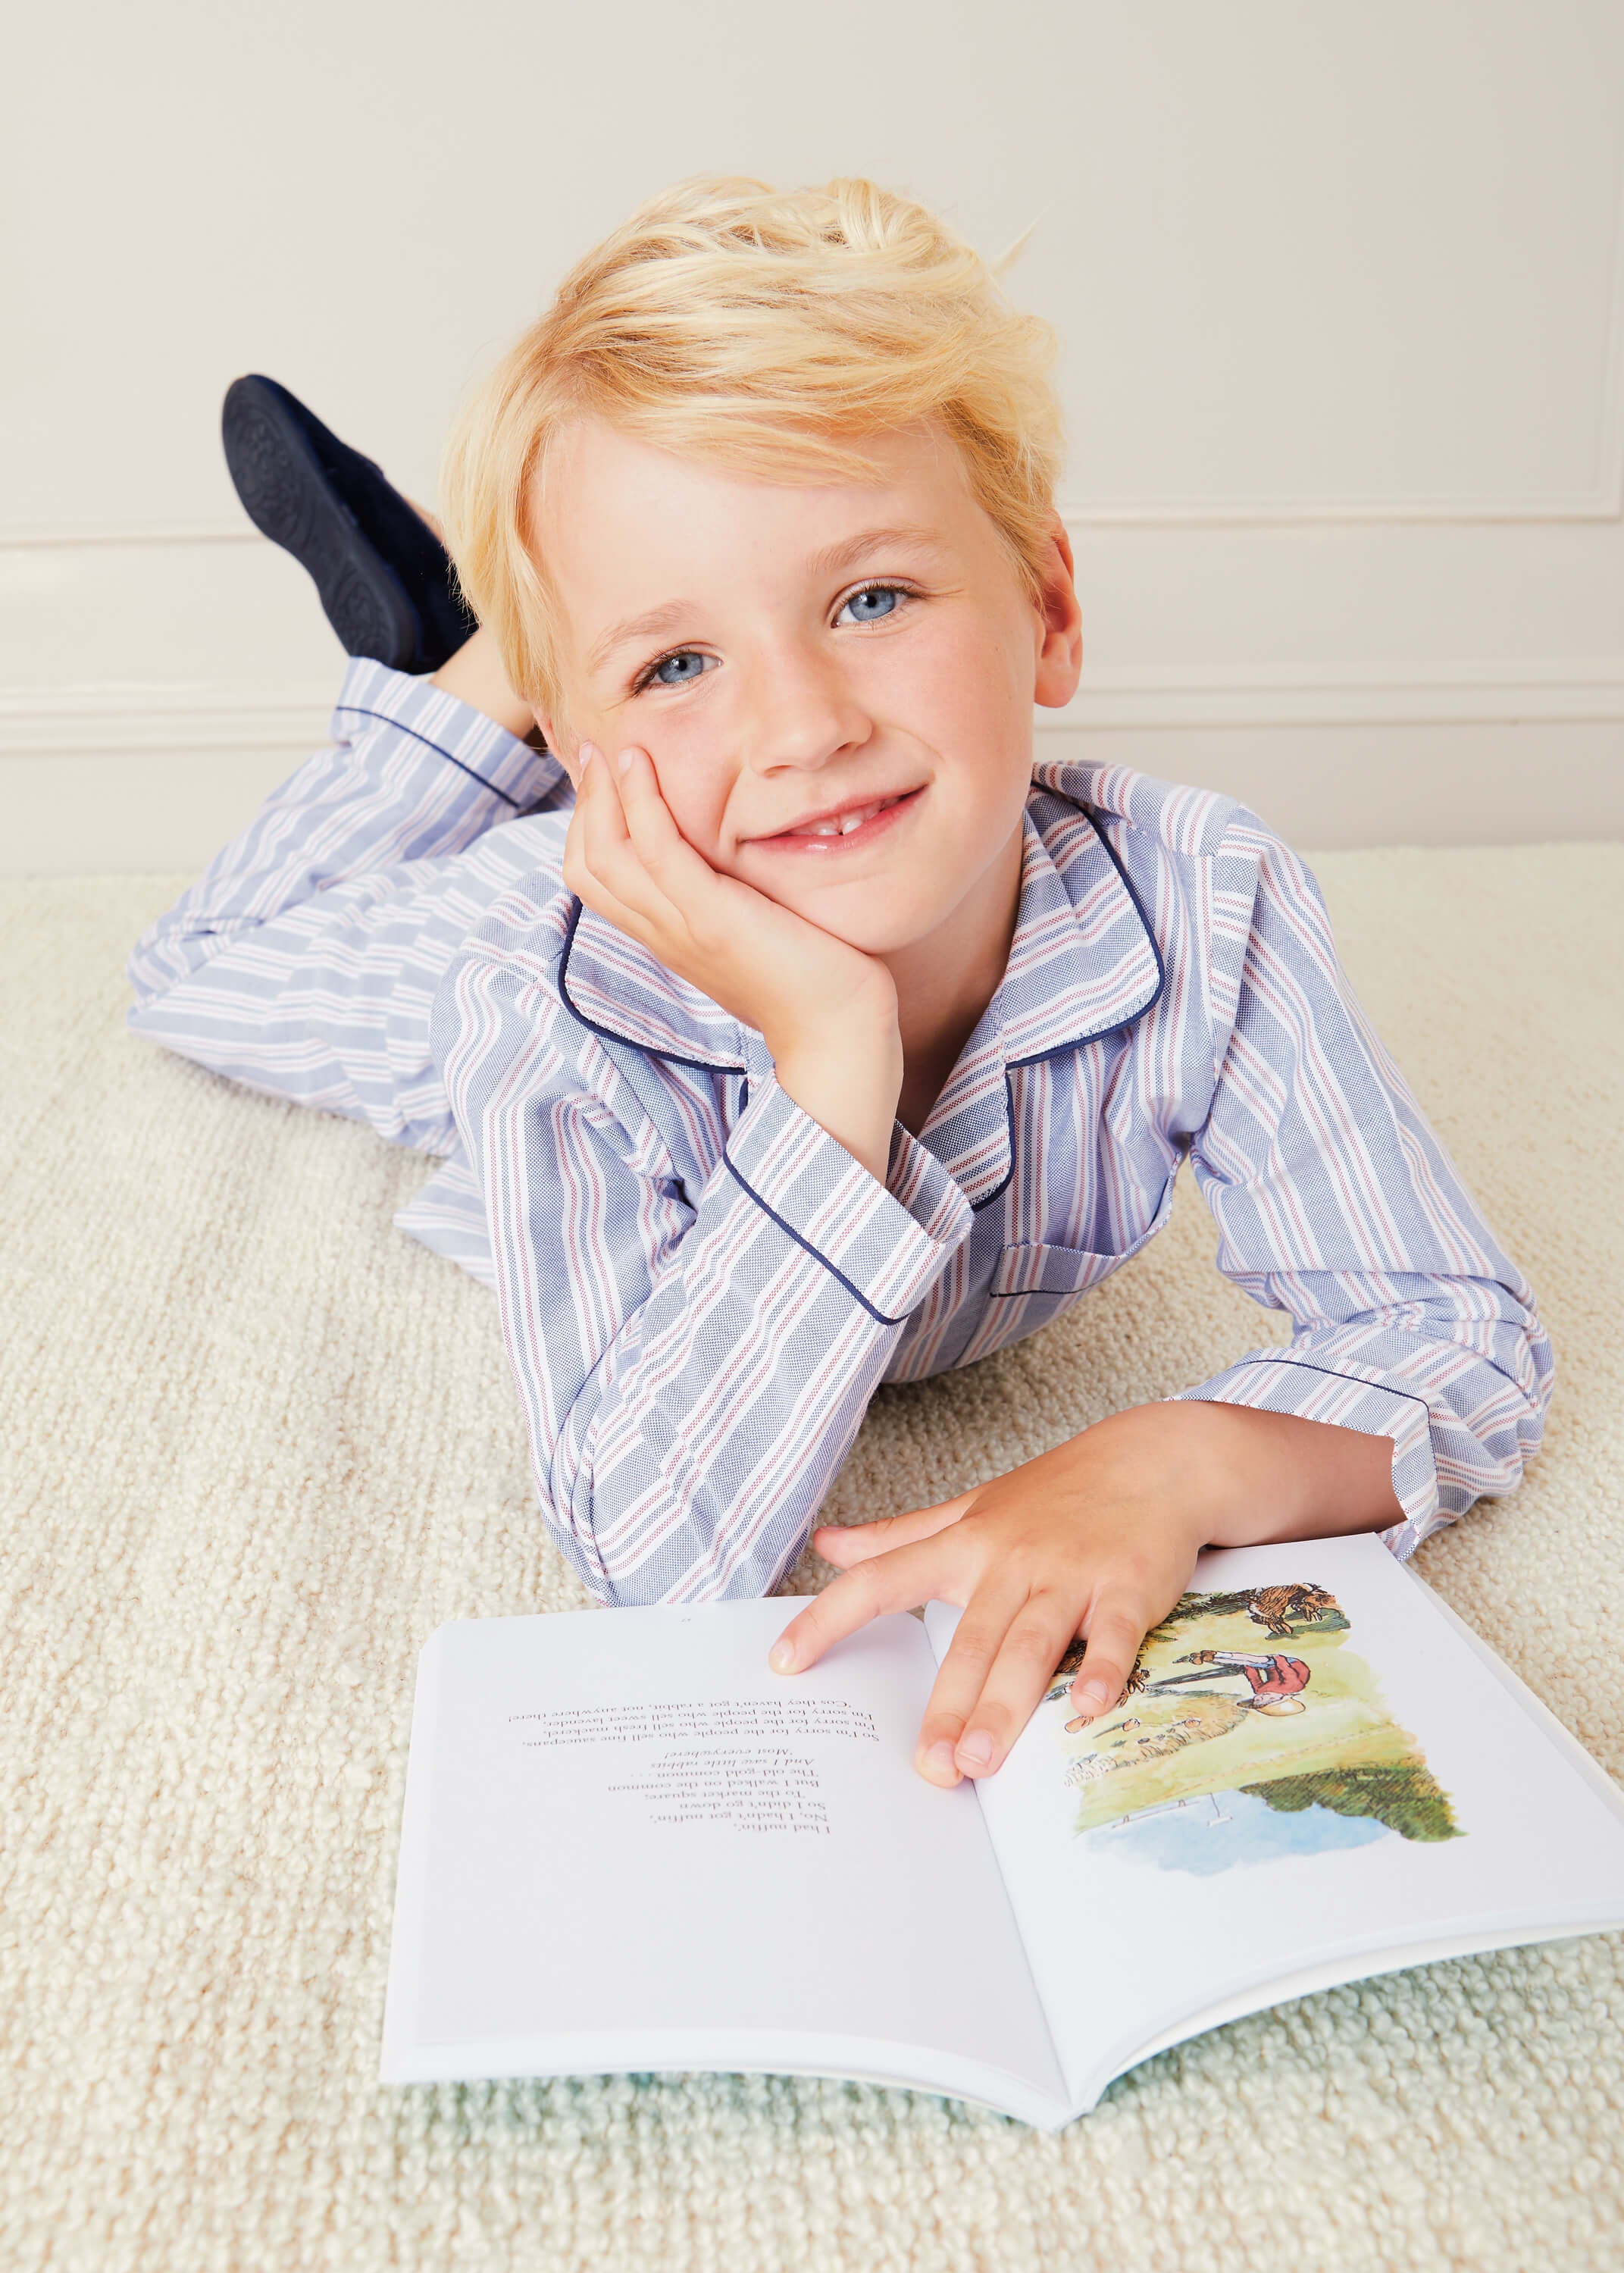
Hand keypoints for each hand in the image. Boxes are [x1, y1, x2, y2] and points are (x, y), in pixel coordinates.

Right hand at [564, 744, 901, 1179]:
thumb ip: (731, 900)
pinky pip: (656, 852)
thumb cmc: (814, 981)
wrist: (839, 1033)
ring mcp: (684, 928)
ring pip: (608, 855)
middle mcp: (665, 935)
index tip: (603, 778)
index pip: (597, 880)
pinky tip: (642, 764)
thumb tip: (735, 862)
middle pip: (589, 864)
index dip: (588, 826)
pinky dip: (640, 802)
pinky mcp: (713, 920)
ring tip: (614, 746)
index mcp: (670, 938)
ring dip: (603, 793)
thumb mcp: (756, 932)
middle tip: (591, 749)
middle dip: (584, 802)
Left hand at [768, 1400, 1403, 1784]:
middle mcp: (1010, 1561)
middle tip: (929, 1767)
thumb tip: (826, 1545)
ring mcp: (1069, 1575)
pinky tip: (1088, 1711)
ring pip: (1030, 1644)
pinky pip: (1114, 1634)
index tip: (785, 1662)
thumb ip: (899, 1535)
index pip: (881, 1580)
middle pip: (968, 1639)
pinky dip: (1103, 1670)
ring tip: (981, 1761)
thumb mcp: (972, 1508)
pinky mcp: (1127, 1587)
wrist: (1153, 1458)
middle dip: (946, 1704)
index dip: (828, 1618)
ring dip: (1006, 1703)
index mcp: (965, 1545)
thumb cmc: (1057, 1495)